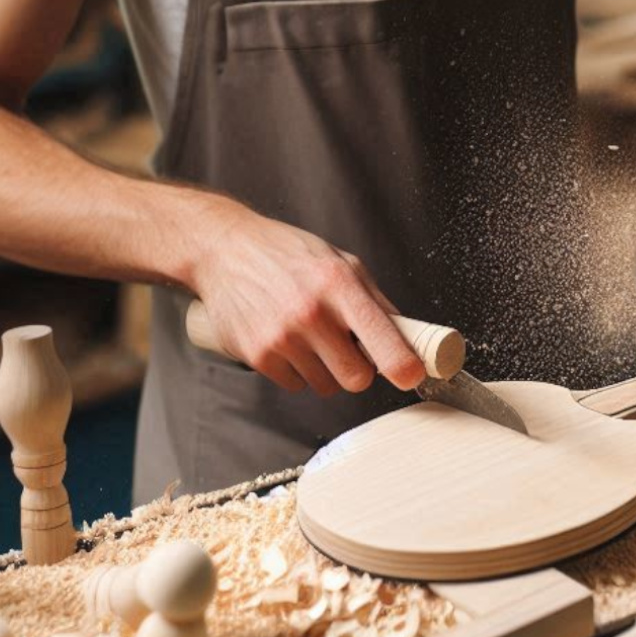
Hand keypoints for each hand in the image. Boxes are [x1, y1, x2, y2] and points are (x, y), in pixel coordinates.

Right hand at [191, 209, 426, 395]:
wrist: (224, 250)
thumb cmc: (287, 254)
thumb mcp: (341, 263)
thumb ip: (376, 301)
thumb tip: (408, 337)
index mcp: (340, 285)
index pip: (383, 341)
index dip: (404, 366)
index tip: (412, 376)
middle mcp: (311, 313)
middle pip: (357, 378)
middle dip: (359, 370)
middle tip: (348, 349)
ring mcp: (282, 337)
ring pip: (326, 386)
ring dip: (325, 370)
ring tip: (310, 337)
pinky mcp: (257, 355)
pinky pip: (295, 385)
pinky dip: (296, 371)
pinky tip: (286, 341)